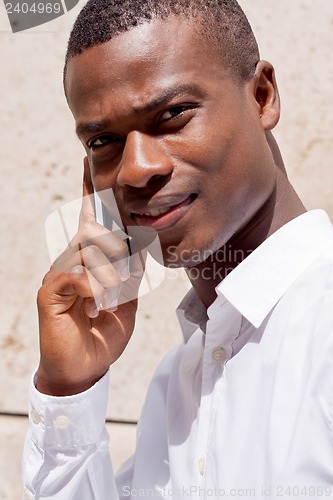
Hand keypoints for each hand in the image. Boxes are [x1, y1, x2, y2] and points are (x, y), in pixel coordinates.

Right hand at [36, 158, 144, 395]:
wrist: (86, 367)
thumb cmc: (105, 330)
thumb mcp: (127, 296)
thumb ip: (132, 269)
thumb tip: (143, 244)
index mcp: (90, 260)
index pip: (90, 220)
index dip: (90, 193)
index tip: (88, 164)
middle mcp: (72, 261)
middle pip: (93, 230)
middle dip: (114, 247)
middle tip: (122, 277)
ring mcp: (60, 275)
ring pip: (87, 250)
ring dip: (109, 272)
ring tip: (113, 296)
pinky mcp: (51, 293)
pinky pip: (76, 275)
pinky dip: (94, 288)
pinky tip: (97, 306)